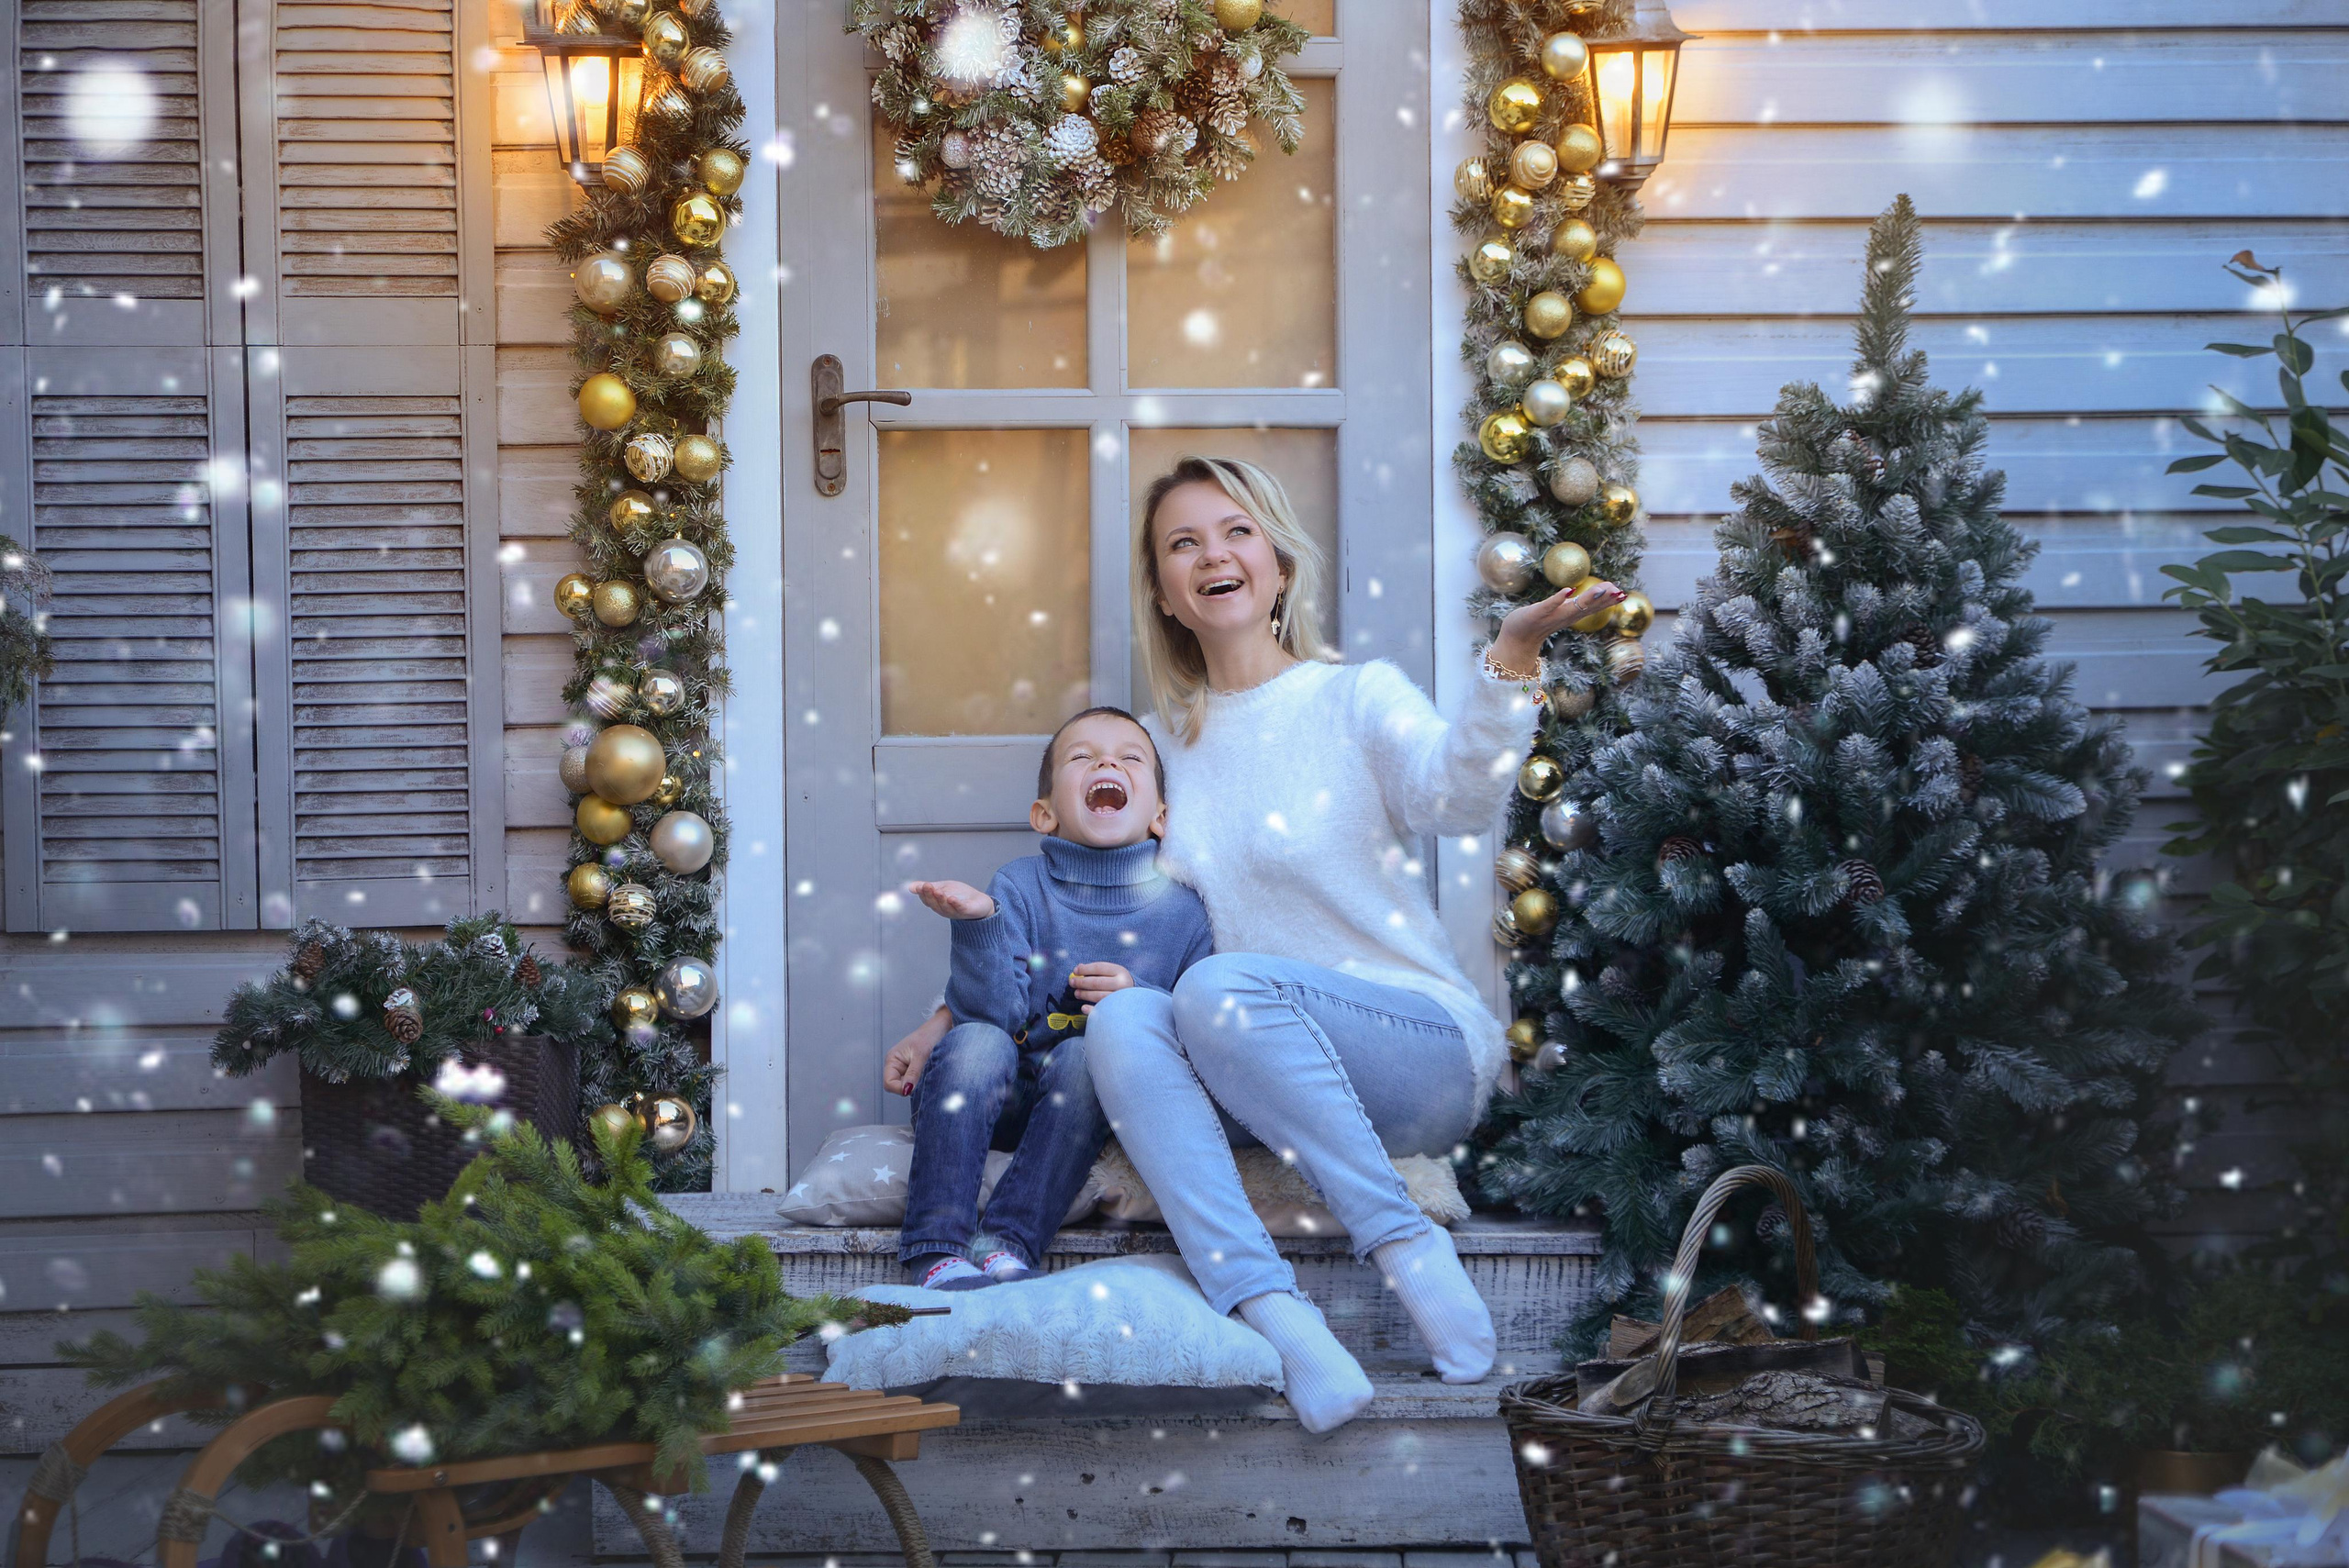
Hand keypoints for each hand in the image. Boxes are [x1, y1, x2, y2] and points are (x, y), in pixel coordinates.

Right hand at [884, 1005, 951, 1096]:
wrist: (942, 1027)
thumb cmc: (929, 1036)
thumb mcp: (921, 1055)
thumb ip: (913, 1073)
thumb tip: (906, 1090)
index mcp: (892, 1060)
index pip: (889, 1084)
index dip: (900, 1088)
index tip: (915, 1086)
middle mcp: (896, 1066)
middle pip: (897, 1087)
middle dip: (910, 1087)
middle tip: (923, 1077)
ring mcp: (905, 1069)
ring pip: (907, 1086)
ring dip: (917, 1084)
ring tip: (928, 1073)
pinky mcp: (915, 1071)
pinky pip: (915, 1083)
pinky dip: (922, 1082)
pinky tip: (929, 1074)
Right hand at [909, 879, 995, 919]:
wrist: (980, 903)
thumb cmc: (960, 895)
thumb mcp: (943, 888)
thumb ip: (929, 888)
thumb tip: (910, 887)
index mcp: (937, 904)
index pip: (927, 899)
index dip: (923, 893)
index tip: (921, 885)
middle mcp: (944, 910)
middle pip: (934, 903)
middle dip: (930, 894)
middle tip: (927, 885)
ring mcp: (955, 912)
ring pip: (945, 907)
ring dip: (941, 899)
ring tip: (937, 891)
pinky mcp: (967, 911)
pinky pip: (960, 908)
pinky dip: (955, 904)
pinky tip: (951, 898)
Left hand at [1070, 962, 1134, 1011]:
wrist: (1139, 998)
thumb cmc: (1119, 982)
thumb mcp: (1113, 973)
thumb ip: (1098, 970)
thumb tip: (1078, 968)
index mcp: (1120, 971)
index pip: (1099, 968)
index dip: (1085, 969)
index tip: (1075, 971)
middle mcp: (1122, 984)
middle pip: (1097, 982)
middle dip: (1082, 982)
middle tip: (1072, 982)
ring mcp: (1121, 997)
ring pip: (1099, 996)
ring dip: (1085, 994)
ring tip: (1076, 993)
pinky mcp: (1118, 1009)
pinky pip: (1103, 1010)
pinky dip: (1092, 1009)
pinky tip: (1083, 1007)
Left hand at [1491, 579, 1627, 674]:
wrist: (1516, 640)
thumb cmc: (1537, 623)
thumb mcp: (1561, 612)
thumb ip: (1576, 604)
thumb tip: (1593, 594)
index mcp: (1570, 614)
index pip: (1593, 606)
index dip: (1608, 600)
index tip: (1623, 594)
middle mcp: (1564, 616)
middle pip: (1588, 607)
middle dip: (1604, 599)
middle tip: (1620, 592)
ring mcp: (1551, 616)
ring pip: (1573, 607)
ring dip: (1588, 599)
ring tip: (1602, 590)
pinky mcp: (1537, 614)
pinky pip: (1548, 606)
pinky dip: (1558, 599)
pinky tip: (1569, 590)